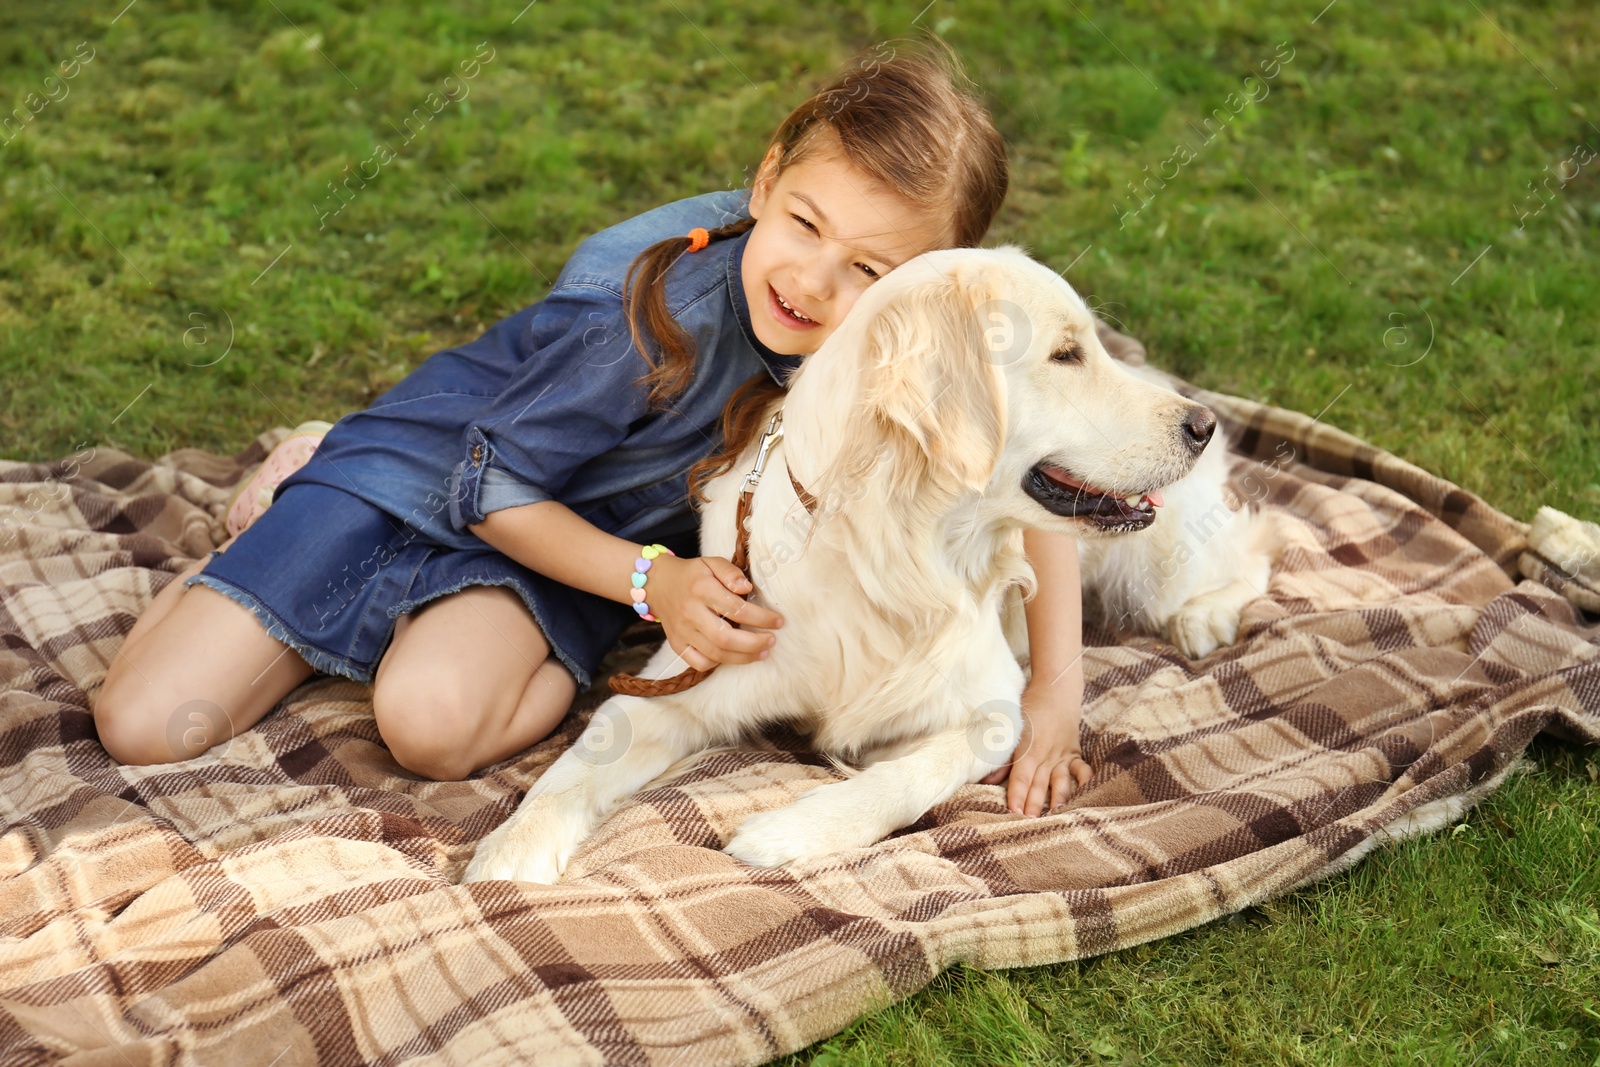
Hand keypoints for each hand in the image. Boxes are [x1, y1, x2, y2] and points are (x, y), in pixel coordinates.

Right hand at [646, 555, 782, 671]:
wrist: (658, 584)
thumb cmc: (693, 575)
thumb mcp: (711, 563)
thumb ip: (730, 572)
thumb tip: (747, 589)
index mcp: (702, 589)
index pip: (736, 608)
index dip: (762, 618)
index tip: (778, 621)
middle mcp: (691, 613)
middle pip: (725, 638)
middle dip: (754, 643)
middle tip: (772, 640)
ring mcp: (682, 632)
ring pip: (715, 654)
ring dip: (743, 657)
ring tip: (763, 652)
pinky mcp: (677, 644)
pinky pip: (698, 663)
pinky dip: (717, 663)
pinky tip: (732, 656)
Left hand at [981, 684, 1092, 815]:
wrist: (1055, 691)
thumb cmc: (1028, 709)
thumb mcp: (1011, 729)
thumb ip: (1002, 757)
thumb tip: (986, 779)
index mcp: (1028, 749)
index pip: (1020, 777)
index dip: (1016, 794)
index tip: (1012, 811)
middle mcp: (1046, 755)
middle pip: (1039, 784)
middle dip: (1033, 803)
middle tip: (1028, 822)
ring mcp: (1062, 755)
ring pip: (1061, 780)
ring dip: (1058, 798)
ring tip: (1055, 814)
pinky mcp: (1075, 754)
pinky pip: (1082, 769)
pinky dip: (1085, 781)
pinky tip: (1086, 794)